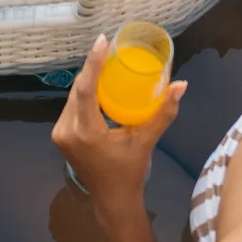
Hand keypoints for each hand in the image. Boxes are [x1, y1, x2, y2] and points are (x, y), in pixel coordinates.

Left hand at [52, 35, 185, 221]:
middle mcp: (67, 130)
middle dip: (92, 69)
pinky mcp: (60, 136)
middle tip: (107, 49)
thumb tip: (181, 86)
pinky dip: (83, 95)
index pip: (85, 89)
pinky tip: (96, 85)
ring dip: (87, 81)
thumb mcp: (146, 142)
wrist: (112, 200)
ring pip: (73, 97)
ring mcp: (60, 134)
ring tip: (103, 63)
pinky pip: (71, 107)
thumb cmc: (130, 172)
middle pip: (78, 90)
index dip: (93, 63)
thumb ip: (163, 114)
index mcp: (85, 132)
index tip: (102, 41)